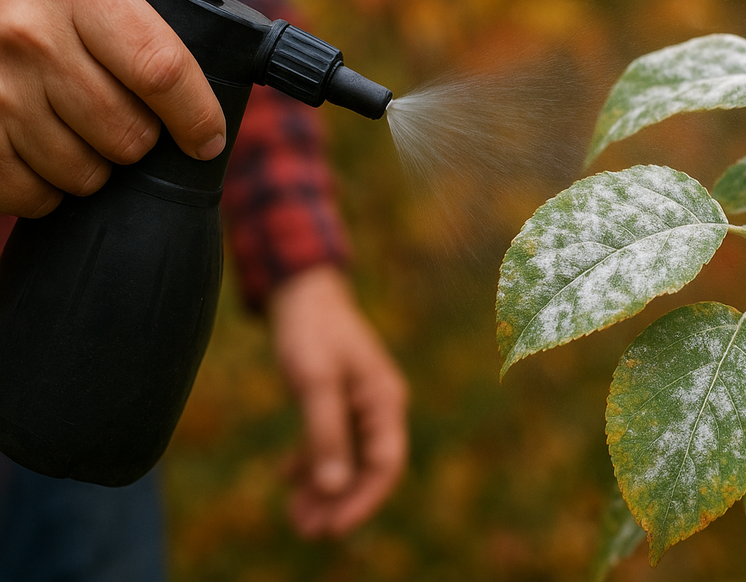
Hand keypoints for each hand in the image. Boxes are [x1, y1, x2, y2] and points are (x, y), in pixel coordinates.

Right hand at [0, 0, 225, 216]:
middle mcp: (30, 34)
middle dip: (140, 142)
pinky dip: (46, 190)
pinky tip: (37, 152)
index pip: (163, 70)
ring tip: (72, 130)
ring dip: (93, 167)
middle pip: (130, 134)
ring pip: (86, 173)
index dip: (197, 117)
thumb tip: (212, 98)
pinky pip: (35, 196)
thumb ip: (140, 23)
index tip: (208, 140)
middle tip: (121, 120)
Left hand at [266, 265, 408, 537]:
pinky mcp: (337, 401)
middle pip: (367, 468)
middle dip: (339, 502)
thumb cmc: (312, 332)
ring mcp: (358, 405)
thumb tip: (332, 488)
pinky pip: (330, 442)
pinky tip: (284, 477)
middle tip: (306, 530)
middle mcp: (378, 407)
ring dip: (323, 489)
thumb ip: (325, 434)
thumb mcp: (315, 382)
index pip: (385, 463)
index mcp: (384, 401)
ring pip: (347, 459)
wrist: (302, 292)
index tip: (333, 528)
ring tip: (294, 516)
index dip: (362, 500)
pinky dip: (310, 463)